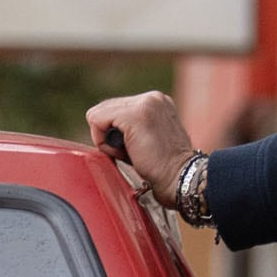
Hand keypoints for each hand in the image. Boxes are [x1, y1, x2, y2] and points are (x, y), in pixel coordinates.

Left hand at [85, 90, 198, 208]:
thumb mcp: (151, 138)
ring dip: (107, 140)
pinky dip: (103, 142)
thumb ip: (134, 127)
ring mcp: (144, 103)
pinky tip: (124, 153)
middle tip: (133, 154)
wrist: (180, 179)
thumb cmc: (167, 169)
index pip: (117, 108)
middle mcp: (152, 97)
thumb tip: (109, 130)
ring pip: (99, 114)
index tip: (136, 150)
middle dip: (111, 135)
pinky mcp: (134, 115)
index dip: (116, 133)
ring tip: (131, 153)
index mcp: (158, 102)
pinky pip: (96, 120)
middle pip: (105, 109)